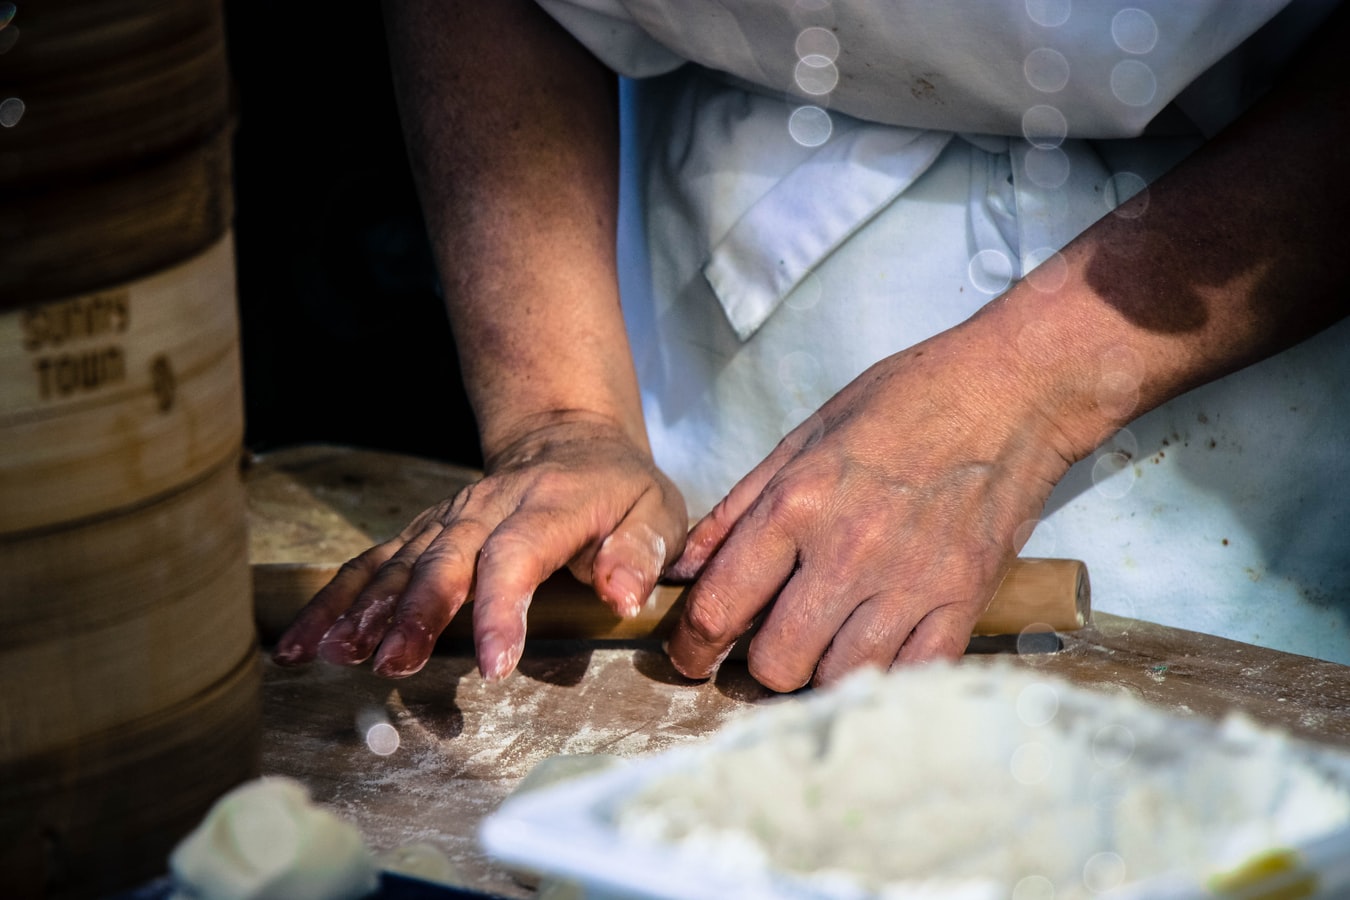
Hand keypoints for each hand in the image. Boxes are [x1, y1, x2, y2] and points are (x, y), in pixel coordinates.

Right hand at [272, 415, 686, 679]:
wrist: (569, 439)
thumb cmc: (619, 491)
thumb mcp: (657, 512)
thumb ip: (641, 552)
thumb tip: (622, 596)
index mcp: (550, 503)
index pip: (518, 553)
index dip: (502, 608)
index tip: (494, 663)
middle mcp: (488, 507)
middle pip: (444, 558)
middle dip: (417, 612)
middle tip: (393, 664)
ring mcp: (447, 518)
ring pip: (398, 561)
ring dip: (363, 609)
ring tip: (333, 655)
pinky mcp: (421, 532)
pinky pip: (372, 563)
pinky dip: (335, 601)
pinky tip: (302, 643)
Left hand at [664, 324, 1073, 690]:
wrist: (1009, 390)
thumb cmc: (903, 402)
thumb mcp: (803, 437)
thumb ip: (737, 508)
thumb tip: (684, 568)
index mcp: (798, 503)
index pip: (720, 606)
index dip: (692, 646)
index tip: (692, 658)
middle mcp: (849, 551)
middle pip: (776, 661)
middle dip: (760, 663)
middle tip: (768, 646)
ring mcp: (911, 581)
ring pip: (838, 677)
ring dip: (820, 673)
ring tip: (823, 647)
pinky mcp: (964, 600)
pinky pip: (909, 674)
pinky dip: (884, 675)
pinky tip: (875, 653)